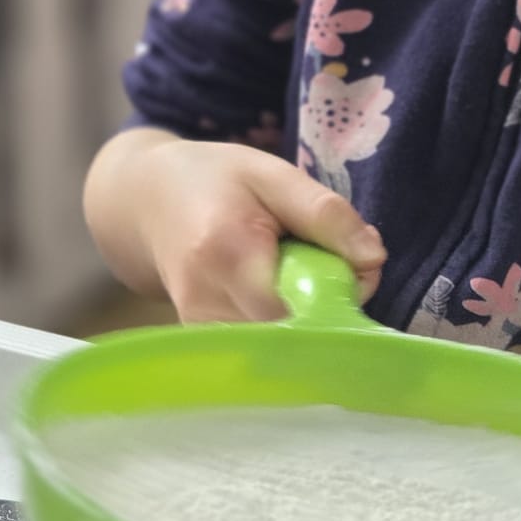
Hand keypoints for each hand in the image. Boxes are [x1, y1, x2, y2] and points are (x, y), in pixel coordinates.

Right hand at [86, 129, 385, 323]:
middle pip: (290, 333)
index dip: (335, 299)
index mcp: (225, 252)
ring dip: (306, 319)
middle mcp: (204, 300)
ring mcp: (197, 327)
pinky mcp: (200, 339)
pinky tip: (282, 292)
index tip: (357, 274)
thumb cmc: (214, 179)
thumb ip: (324, 213)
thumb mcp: (271, 173)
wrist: (146, 199)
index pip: (296, 308)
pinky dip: (283, 325)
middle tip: (341, 271)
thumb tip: (373, 258)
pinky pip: (260, 346)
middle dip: (327, 310)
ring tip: (302, 274)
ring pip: (277, 346)